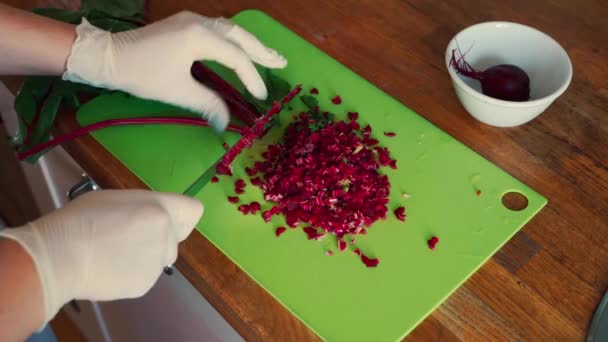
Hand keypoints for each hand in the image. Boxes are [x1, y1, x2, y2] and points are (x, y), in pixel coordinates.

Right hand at [0, 190, 202, 323]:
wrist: (60, 255)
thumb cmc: (81, 219)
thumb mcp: (116, 199)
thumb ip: (143, 207)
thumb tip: (150, 217)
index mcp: (159, 209)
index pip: (193, 211)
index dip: (182, 216)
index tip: (169, 221)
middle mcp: (165, 235)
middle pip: (175, 238)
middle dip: (158, 239)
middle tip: (128, 239)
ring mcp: (157, 262)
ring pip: (160, 259)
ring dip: (146, 257)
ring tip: (115, 254)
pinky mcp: (146, 283)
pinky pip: (145, 276)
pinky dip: (132, 274)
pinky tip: (110, 268)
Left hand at [62, 11, 286, 129]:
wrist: (108, 57)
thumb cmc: (142, 74)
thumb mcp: (178, 91)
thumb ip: (207, 104)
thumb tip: (226, 123)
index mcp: (199, 37)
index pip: (236, 58)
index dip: (251, 78)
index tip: (260, 97)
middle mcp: (199, 23)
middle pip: (240, 36)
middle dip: (262, 51)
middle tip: (282, 63)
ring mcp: (191, 20)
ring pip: (230, 29)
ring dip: (250, 43)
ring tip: (268, 56)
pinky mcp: (184, 24)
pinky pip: (218, 29)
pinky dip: (234, 40)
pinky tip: (240, 49)